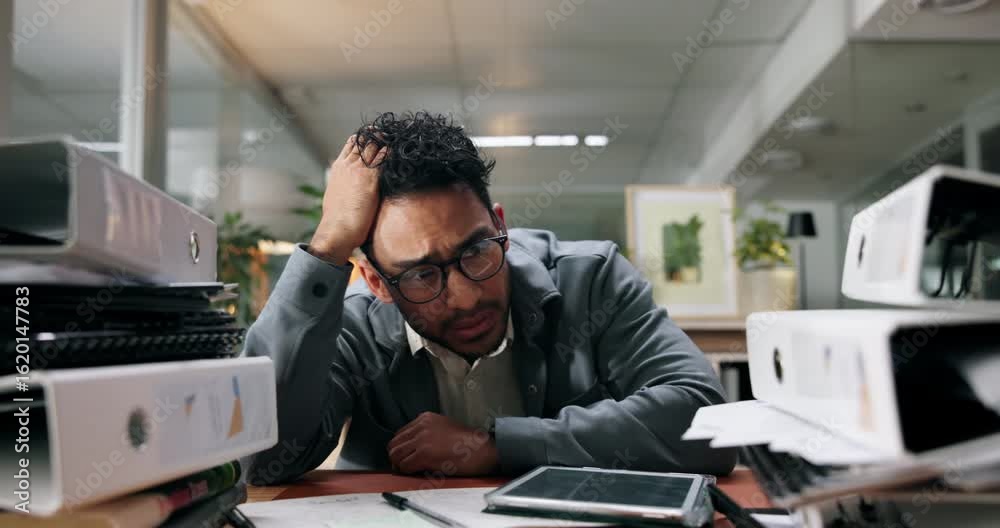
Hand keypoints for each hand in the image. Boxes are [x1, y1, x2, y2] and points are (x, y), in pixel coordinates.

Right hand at [309, 135, 386, 264]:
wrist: (337, 230)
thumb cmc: (337, 220)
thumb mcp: (336, 197)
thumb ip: (344, 188)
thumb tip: (350, 192)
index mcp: (338, 168)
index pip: (351, 144)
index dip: (364, 138)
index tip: (375, 136)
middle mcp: (348, 165)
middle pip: (363, 140)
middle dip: (377, 135)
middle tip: (390, 132)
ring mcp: (359, 170)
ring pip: (373, 145)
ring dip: (385, 139)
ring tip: (398, 136)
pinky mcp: (371, 179)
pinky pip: (383, 157)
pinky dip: (392, 151)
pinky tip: (401, 149)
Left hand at [387, 412, 498, 475]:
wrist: (479, 449)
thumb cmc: (466, 443)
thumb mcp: (444, 428)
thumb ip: (427, 432)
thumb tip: (413, 446)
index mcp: (425, 418)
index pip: (400, 433)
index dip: (401, 447)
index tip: (404, 455)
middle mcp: (421, 426)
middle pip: (394, 443)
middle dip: (397, 456)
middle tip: (402, 465)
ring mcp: (421, 439)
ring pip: (396, 454)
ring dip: (400, 464)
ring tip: (407, 469)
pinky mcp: (424, 453)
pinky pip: (405, 465)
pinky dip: (407, 471)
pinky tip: (414, 472)